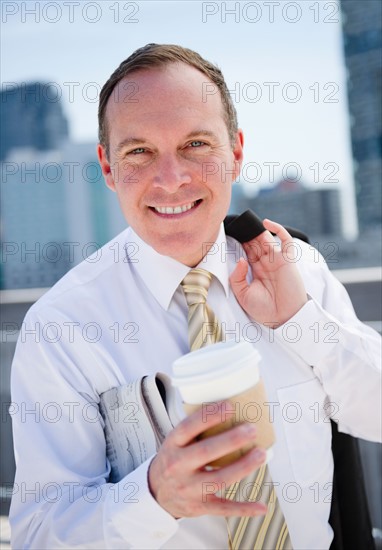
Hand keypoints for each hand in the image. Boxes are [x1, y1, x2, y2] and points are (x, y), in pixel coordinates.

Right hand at [148, 401, 266, 518]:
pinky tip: (261, 505)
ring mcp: (189, 488)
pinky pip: (224, 508)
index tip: (229, 407)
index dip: (209, 416)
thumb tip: (227, 408)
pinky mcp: (200, 506)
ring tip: (260, 454)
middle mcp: (179, 466)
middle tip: (251, 429)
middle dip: (231, 440)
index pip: (188, 427)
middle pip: (206, 452)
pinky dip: (244, 508)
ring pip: (218, 479)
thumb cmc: (173, 459)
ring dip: (243, 467)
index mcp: (173, 445)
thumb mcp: (175, 441)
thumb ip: (195, 428)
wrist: (156, 492)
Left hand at [230, 219, 307, 326]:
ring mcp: (277, 260)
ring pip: (266, 239)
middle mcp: (265, 263)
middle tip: (236, 224)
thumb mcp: (242, 295)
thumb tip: (241, 259)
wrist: (283, 318)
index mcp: (254, 270)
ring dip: (256, 230)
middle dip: (246, 234)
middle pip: (254, 242)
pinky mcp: (288, 260)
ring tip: (246, 223)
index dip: (238, 242)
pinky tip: (265, 223)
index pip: (245, 251)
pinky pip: (285, 240)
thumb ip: (237, 278)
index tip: (228, 233)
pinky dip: (277, 229)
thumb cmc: (264, 310)